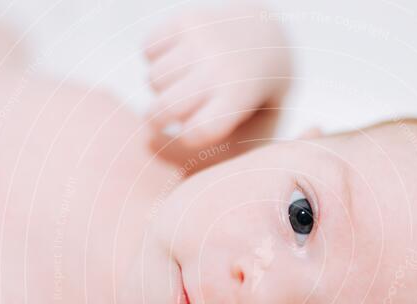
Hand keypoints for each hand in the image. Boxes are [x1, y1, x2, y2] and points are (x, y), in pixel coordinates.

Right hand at [143, 3, 290, 148]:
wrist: (268, 36)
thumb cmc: (257, 97)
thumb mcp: (260, 129)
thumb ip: (231, 156)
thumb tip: (182, 171)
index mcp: (239, 97)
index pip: (195, 133)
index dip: (188, 139)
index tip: (193, 134)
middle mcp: (219, 66)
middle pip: (164, 110)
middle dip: (157, 122)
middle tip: (164, 121)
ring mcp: (201, 39)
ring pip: (152, 79)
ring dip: (161, 87)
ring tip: (182, 85)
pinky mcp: (186, 20)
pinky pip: (148, 49)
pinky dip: (155, 57)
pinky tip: (177, 61)